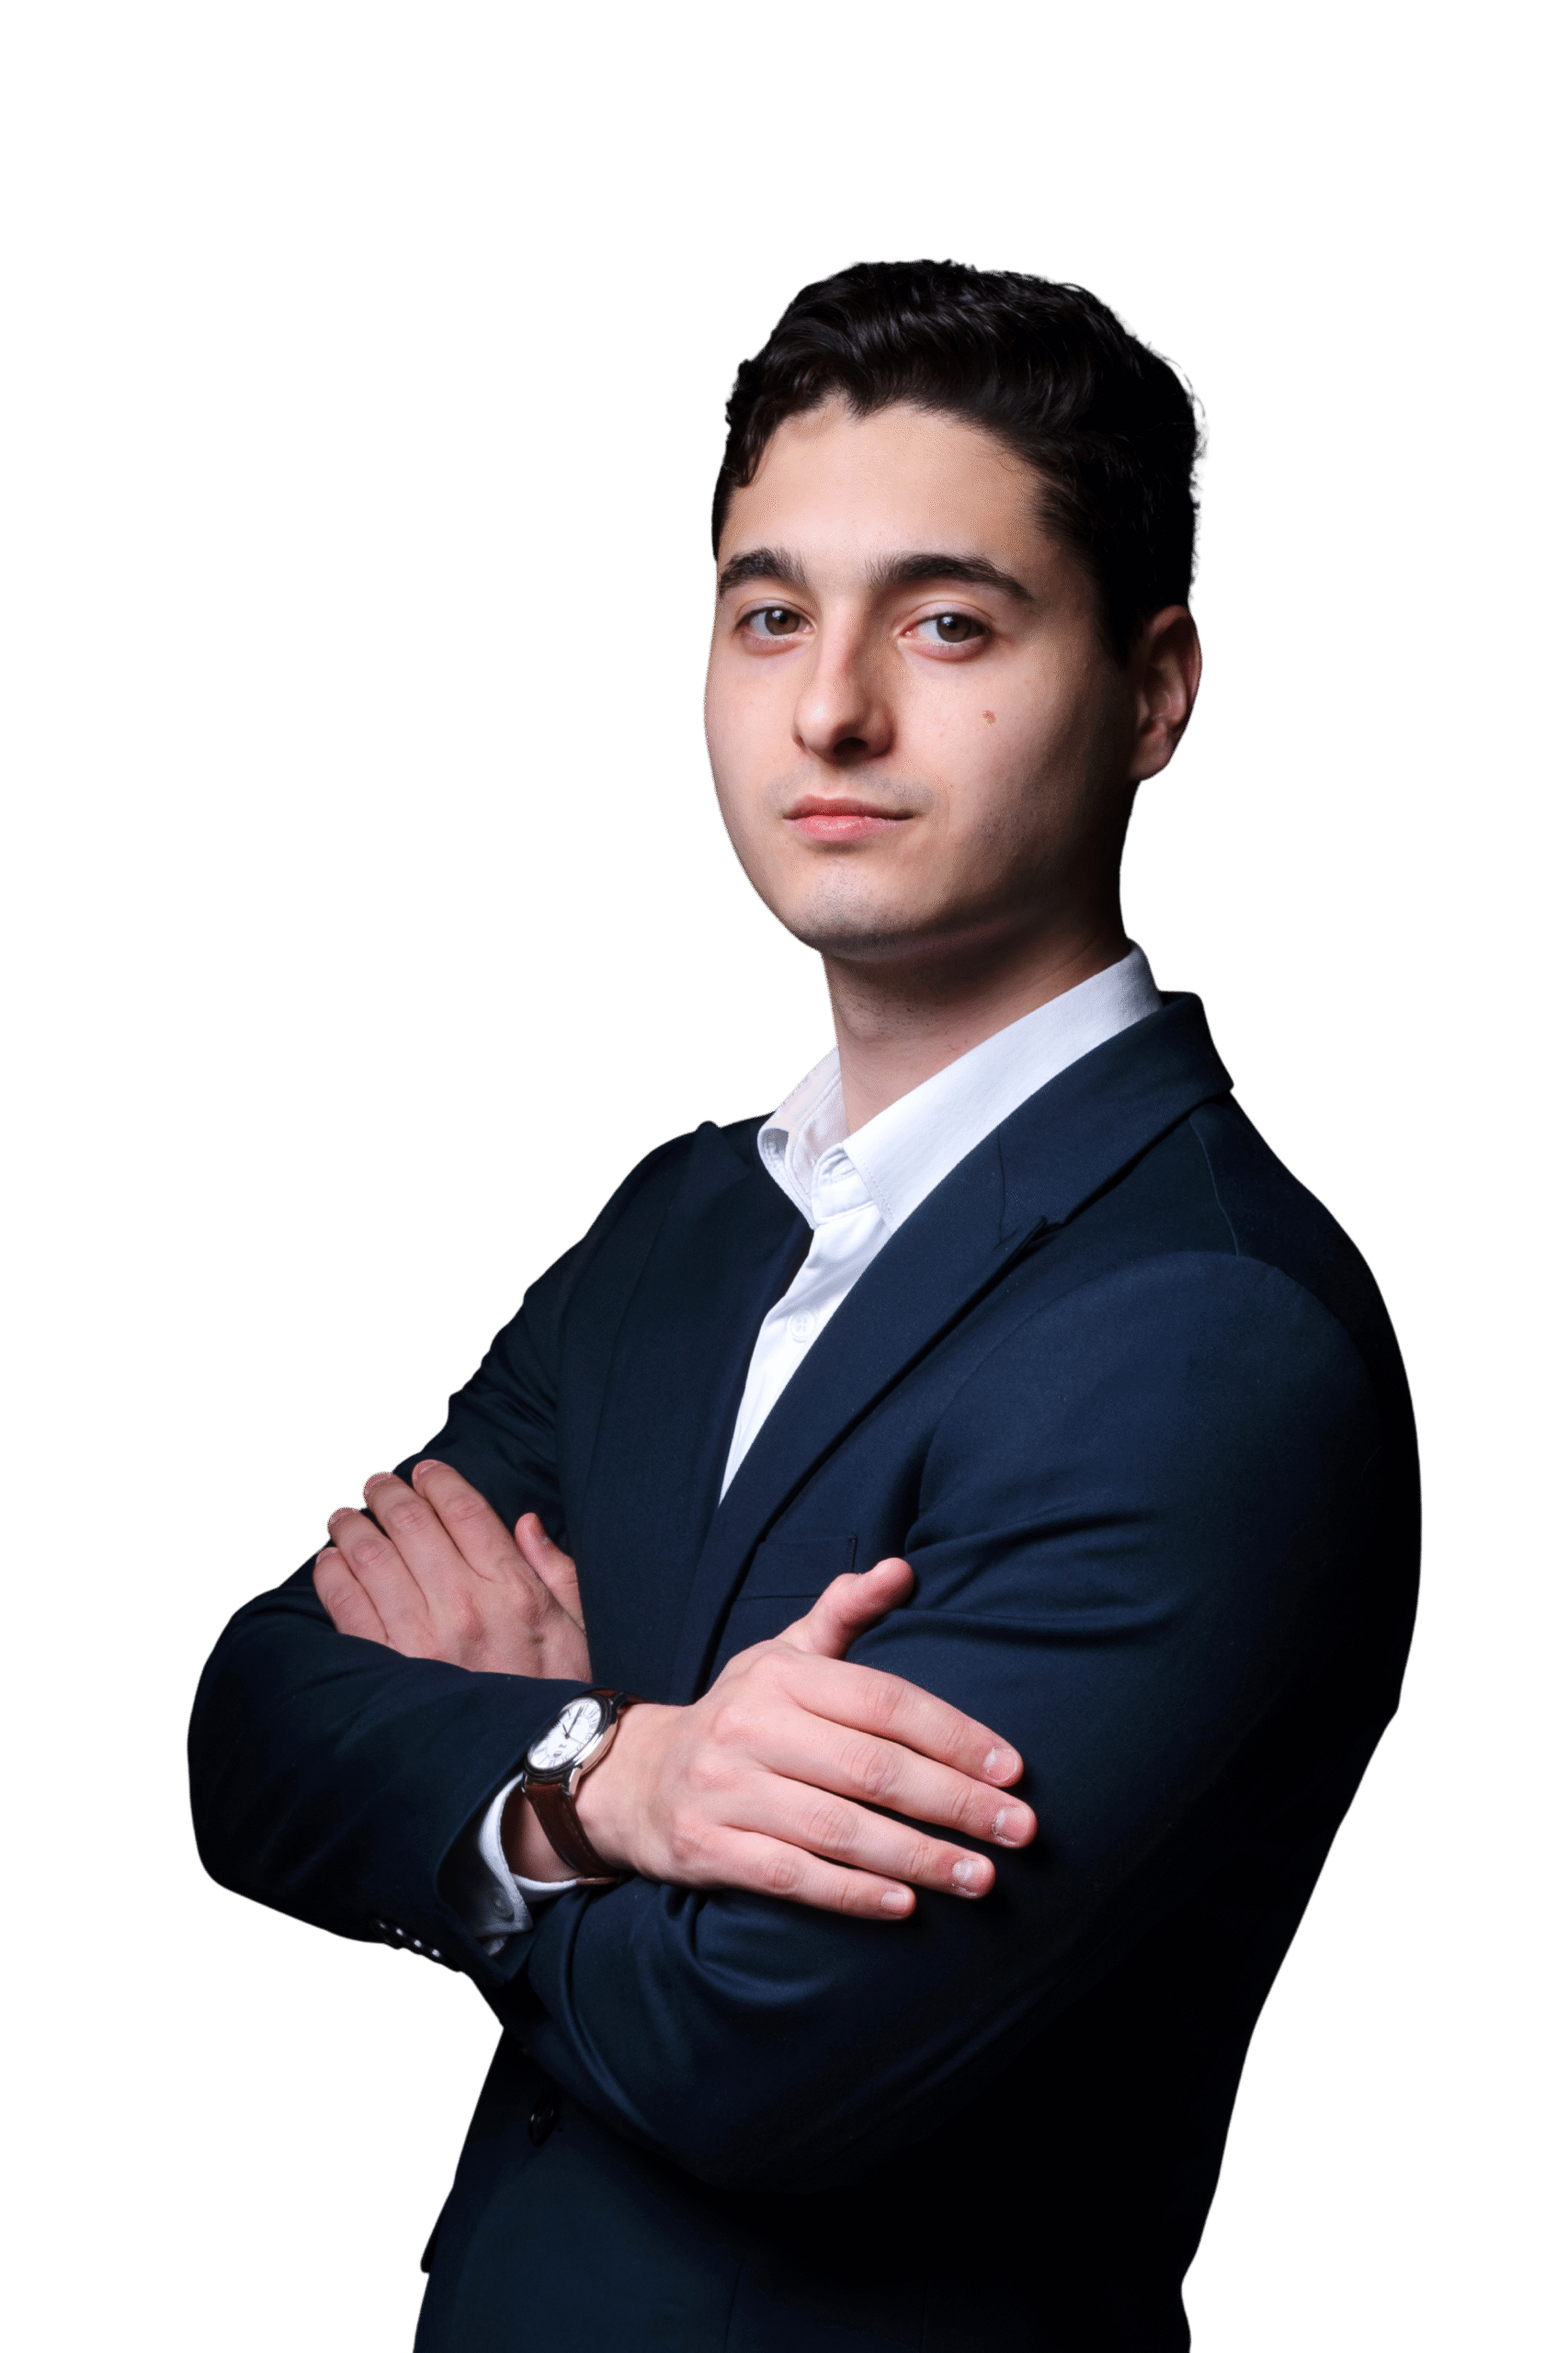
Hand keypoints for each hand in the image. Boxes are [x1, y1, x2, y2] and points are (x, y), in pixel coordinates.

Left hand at [313, 1460, 589, 1681]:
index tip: (425, 1471)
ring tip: (346, 1518)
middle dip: (388, 1494)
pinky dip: (332, 1573)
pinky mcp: (389, 1670)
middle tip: (377, 1485)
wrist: (538, 1769)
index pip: (465, 1510)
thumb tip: (526, 1524)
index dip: (439, 1481)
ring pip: (371, 1556)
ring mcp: (423, 1640)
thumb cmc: (561, 1695)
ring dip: (353, 1526)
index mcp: (515, 1590)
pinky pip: (346, 1605)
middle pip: (411, 1523)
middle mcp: (466, 1606)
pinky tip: (330, 1560)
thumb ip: (554, 1568)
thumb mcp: (578, 1625)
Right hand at [533, 1558, 1034, 1918]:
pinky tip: (904, 1906)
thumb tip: (902, 1570)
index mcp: (782, 1675)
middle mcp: (751, 1727)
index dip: (954, 1735)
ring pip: (838, 1829)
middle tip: (1020, 1831)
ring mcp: (725, 1790)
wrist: (635, 1778)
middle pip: (872, 1768)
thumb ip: (844, 1613)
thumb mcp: (782, 1655)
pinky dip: (851, 1893)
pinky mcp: (706, 1848)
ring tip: (981, 1877)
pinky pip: (790, 1876)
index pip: (884, 1701)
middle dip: (955, 1802)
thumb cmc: (739, 1715)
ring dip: (919, 1857)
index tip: (1013, 1769)